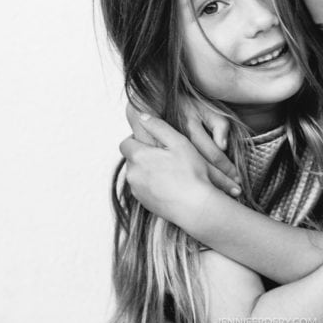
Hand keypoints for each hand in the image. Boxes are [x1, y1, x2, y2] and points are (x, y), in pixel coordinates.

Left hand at [119, 114, 240, 221]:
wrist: (196, 207)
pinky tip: (170, 185)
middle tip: (165, 156)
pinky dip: (152, 185)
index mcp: (139, 157)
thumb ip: (158, 126)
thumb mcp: (179, 143)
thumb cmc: (191, 173)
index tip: (153, 142)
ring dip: (147, 170)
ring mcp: (137, 191)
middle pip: (131, 159)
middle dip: (144, 156)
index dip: (138, 140)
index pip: (126, 143)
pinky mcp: (144, 203)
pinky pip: (143, 188)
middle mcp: (133, 174)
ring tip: (170, 172)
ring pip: (137, 174)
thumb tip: (141, 116)